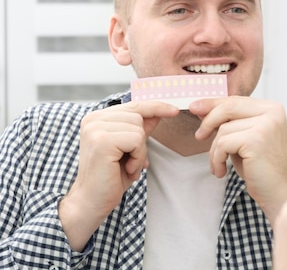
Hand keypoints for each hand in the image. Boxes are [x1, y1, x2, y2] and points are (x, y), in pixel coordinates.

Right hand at [58, 101, 178, 250]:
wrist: (92, 201)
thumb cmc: (111, 176)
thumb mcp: (130, 148)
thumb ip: (140, 128)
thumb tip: (160, 111)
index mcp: (97, 118)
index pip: (134, 104)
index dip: (156, 106)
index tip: (174, 110)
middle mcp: (93, 119)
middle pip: (139, 116)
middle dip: (142, 141)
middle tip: (129, 161)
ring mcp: (95, 129)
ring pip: (139, 129)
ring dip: (139, 151)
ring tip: (126, 165)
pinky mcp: (102, 141)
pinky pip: (136, 140)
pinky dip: (138, 156)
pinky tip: (125, 168)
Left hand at [191, 96, 286, 224]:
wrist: (278, 192)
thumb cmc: (261, 168)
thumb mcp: (243, 138)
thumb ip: (228, 122)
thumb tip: (201, 108)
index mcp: (272, 108)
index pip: (236, 100)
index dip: (213, 104)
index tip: (194, 107)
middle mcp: (272, 112)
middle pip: (228, 107)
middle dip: (208, 121)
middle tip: (199, 136)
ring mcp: (266, 124)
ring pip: (223, 129)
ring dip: (214, 150)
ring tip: (219, 165)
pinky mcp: (256, 139)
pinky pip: (223, 143)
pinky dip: (217, 159)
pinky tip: (221, 171)